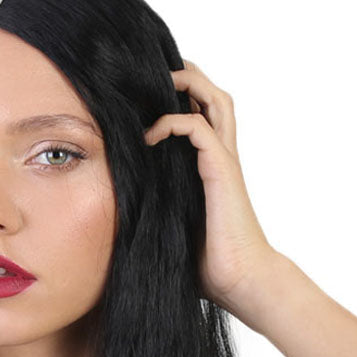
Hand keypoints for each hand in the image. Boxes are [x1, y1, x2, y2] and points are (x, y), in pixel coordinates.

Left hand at [143, 62, 277, 314]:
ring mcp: (224, 163)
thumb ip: (156, 209)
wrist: (240, 282)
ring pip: (214, 100)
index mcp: (212, 169)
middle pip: (214, 96)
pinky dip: (172, 122)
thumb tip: (115, 215)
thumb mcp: (172, 227)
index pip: (201, 116)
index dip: (180, 99)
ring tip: (158, 84)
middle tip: (155, 74)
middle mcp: (221, 159)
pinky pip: (197, 128)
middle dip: (188, 77)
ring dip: (187, 84)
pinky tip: (149, 137)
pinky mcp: (221, 172)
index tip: (146, 98)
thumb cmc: (208, 265)